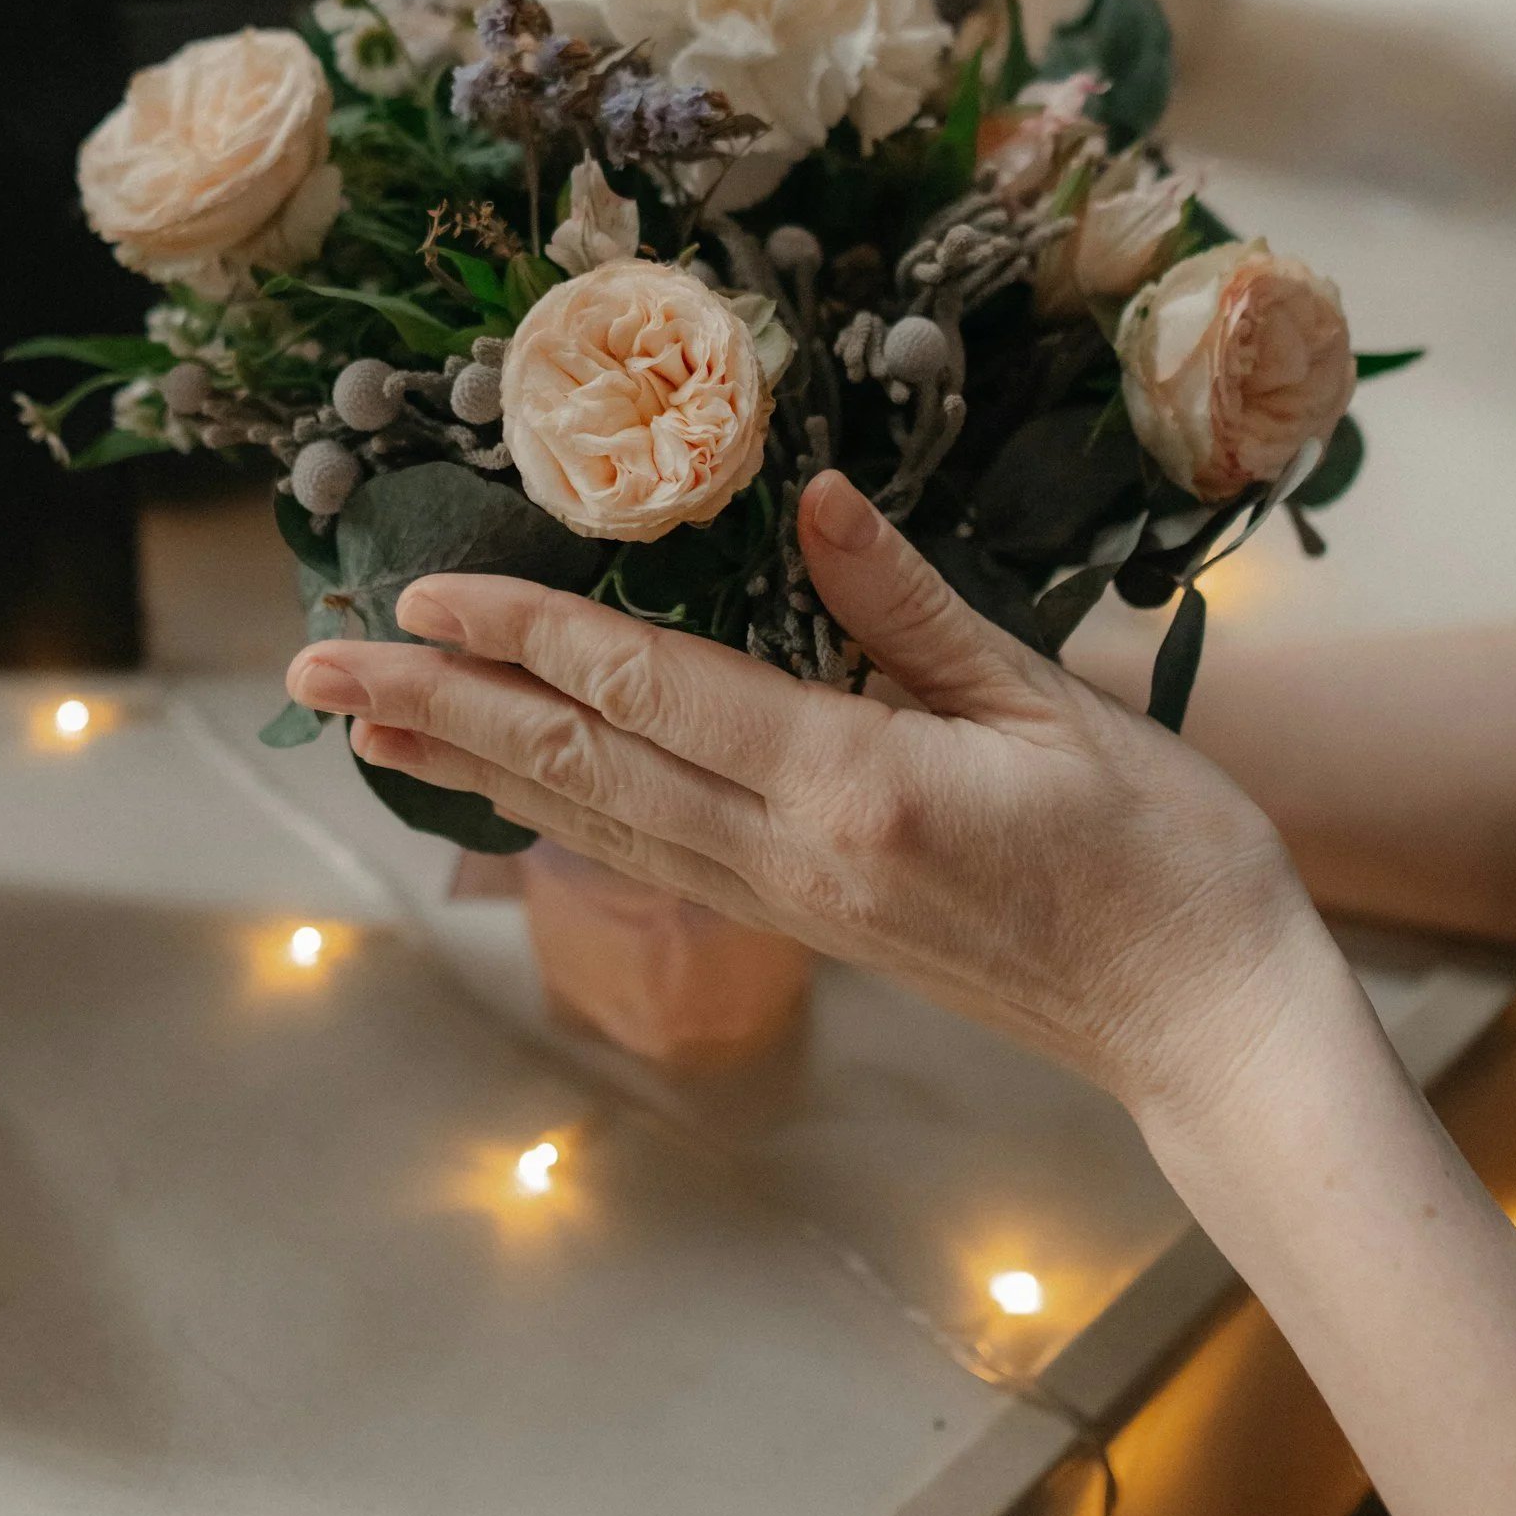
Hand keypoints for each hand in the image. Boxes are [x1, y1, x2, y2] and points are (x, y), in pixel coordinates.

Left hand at [289, 470, 1315, 1115]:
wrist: (1201, 1017)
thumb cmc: (1158, 856)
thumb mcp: (1048, 704)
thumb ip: (911, 607)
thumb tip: (812, 498)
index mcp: (852, 786)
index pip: (652, 693)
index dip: (530, 635)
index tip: (423, 595)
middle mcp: (790, 858)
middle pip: (582, 767)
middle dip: (440, 708)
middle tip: (314, 667)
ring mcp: (788, 904)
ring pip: (594, 822)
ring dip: (471, 765)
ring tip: (364, 724)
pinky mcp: (802, 924)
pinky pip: (648, 858)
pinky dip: (554, 814)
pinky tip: (505, 786)